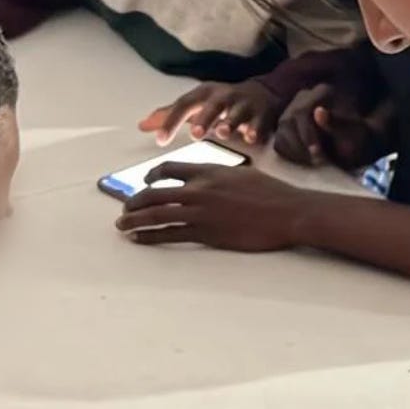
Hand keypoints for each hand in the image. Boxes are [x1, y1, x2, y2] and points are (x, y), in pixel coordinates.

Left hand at [114, 162, 313, 252]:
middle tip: (125, 209)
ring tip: (122, 226)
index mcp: (209, 170)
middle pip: (156, 192)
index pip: (170, 169)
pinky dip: (150, 236)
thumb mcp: (244, 174)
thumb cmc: (273, 194)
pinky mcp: (206, 232)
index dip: (152, 176)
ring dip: (135, 220)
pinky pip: (170, 234)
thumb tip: (215, 180)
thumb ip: (222, 176)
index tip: (145, 182)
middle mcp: (200, 188)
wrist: (287, 211)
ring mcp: (201, 211)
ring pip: (157, 214)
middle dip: (134, 201)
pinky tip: (139, 239)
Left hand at [140, 81, 282, 145]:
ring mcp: (244, 105)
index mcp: (204, 94)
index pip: (184, 105)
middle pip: (212, 105)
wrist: (261, 93)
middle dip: (204, 118)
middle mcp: (223, 97)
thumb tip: (141, 125)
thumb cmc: (220, 103)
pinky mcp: (261, 115)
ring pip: (237, 112)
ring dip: (230, 122)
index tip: (160, 140)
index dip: (171, 121)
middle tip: (195, 134)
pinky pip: (258, 122)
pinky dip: (254, 129)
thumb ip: (170, 115)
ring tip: (223, 134)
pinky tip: (250, 139)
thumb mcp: (195, 104)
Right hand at [273, 83, 388, 169]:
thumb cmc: (361, 139)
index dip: (306, 134)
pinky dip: (289, 153)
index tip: (317, 153)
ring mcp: (294, 110)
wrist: (359, 144)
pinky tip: (304, 160)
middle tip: (315, 161)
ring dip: (294, 151)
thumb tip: (318, 112)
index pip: (302, 112)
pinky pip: (279, 141)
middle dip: (299, 146)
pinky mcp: (288, 125)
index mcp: (323, 92)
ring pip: (281, 132)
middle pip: (287, 122)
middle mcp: (305, 97)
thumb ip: (337, 124)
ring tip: (312, 162)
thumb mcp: (355, 133)